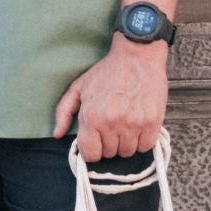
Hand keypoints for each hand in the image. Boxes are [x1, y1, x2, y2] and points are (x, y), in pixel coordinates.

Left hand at [52, 35, 167, 160]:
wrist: (138, 55)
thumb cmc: (108, 71)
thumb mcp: (79, 87)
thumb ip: (64, 112)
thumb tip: (57, 134)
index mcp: (91, 117)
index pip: (90, 154)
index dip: (92, 149)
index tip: (96, 140)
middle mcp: (112, 123)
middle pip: (109, 154)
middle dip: (108, 143)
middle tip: (112, 125)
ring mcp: (134, 124)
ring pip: (127, 152)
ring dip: (125, 142)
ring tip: (125, 123)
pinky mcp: (152, 122)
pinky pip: (145, 146)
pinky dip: (142, 140)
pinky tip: (138, 125)